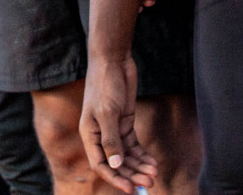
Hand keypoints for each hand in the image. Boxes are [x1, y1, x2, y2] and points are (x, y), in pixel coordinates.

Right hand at [81, 55, 158, 191]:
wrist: (113, 61)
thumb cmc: (104, 84)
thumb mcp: (107, 112)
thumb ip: (111, 139)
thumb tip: (115, 165)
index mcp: (89, 135)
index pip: (101, 165)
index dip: (115, 179)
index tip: (130, 189)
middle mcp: (100, 136)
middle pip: (116, 163)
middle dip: (132, 174)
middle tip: (150, 183)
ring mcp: (114, 130)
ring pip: (126, 156)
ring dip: (139, 166)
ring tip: (154, 173)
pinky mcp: (125, 123)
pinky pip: (134, 145)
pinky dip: (143, 154)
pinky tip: (153, 162)